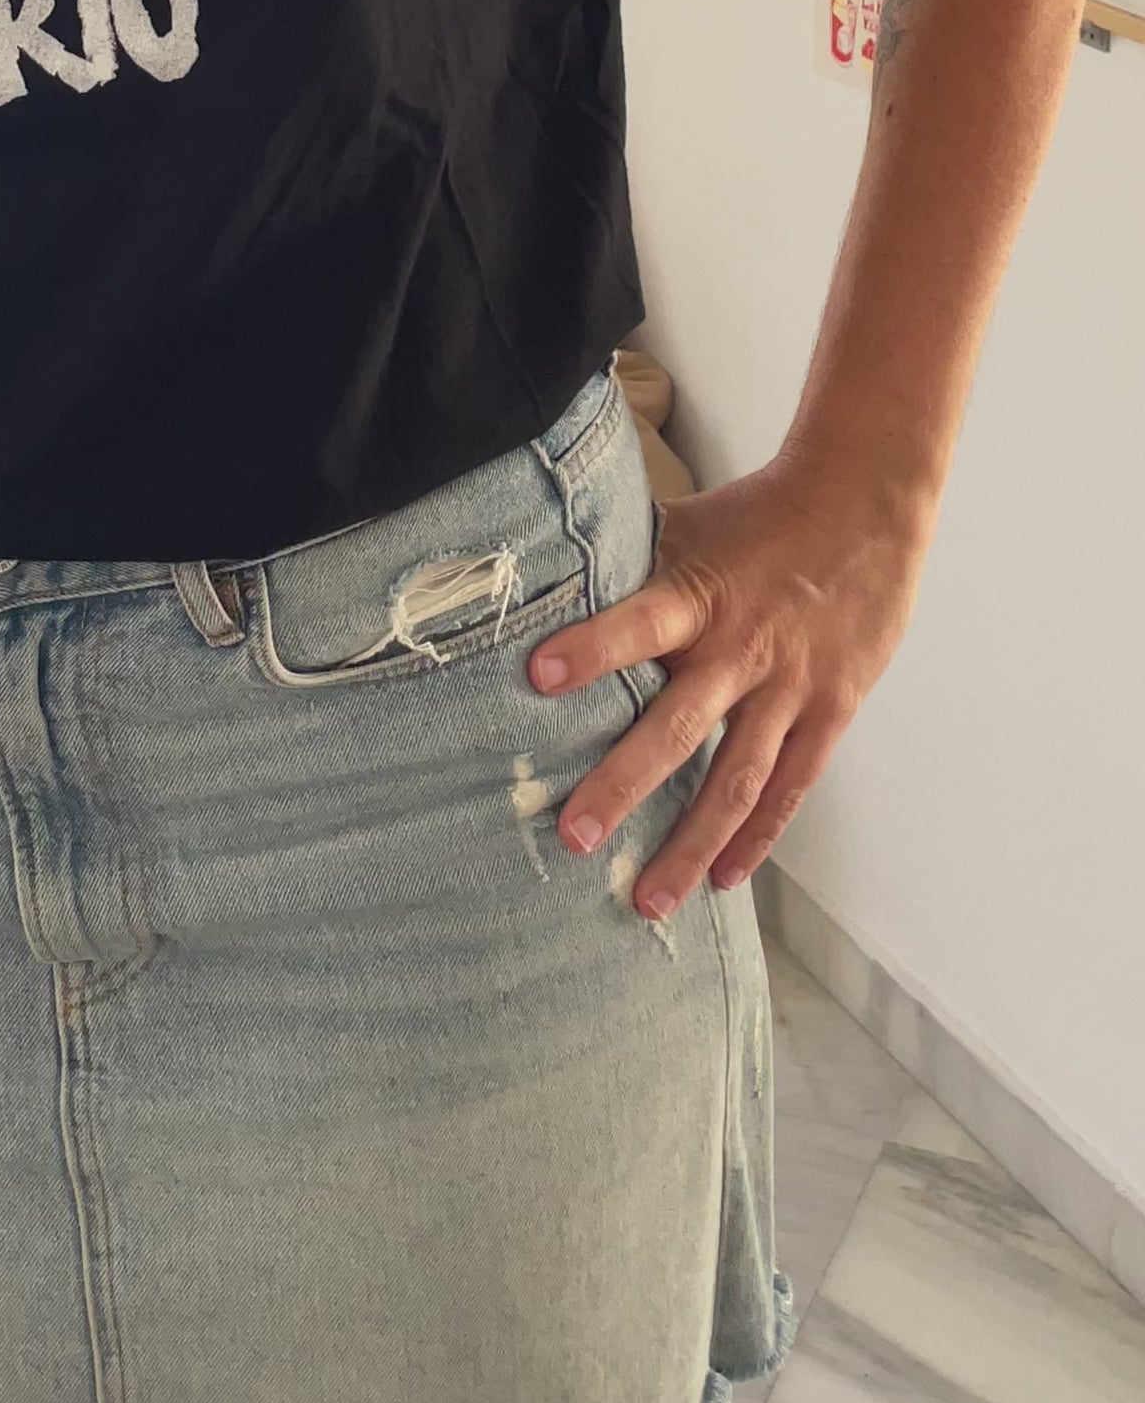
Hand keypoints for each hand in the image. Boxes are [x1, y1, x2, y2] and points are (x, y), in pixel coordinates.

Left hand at [524, 459, 927, 921]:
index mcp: (697, 595)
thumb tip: (545, 569)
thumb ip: (626, 561)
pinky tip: (721, 879)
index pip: (637, 623)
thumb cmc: (757, 514)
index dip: (591, 648)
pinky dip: (756, 836)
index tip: (536, 677)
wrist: (865, 502)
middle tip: (573, 837)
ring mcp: (789, 687)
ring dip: (689, 844)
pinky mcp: (830, 709)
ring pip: (736, 781)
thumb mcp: (685, 526)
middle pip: (678, 729)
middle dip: (622, 785)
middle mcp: (740, 649)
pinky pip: (790, 786)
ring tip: (646, 901)